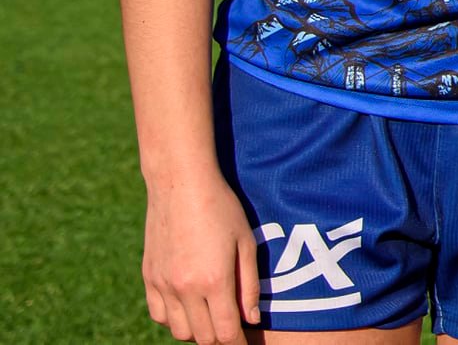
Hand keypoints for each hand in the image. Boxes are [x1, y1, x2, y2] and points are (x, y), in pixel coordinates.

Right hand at [141, 170, 258, 343]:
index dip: (237, 342)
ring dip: (197, 329)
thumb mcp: (246, 243)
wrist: (180, 184)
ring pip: (179, 330)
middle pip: (202, 336)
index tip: (245, 340)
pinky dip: (175, 318)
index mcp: (213, 281)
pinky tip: (189, 304)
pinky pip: (159, 314)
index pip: (225, 332)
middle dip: (220, 337)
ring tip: (213, 313)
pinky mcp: (149, 277)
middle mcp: (184, 289)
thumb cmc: (222, 209)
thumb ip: (249, 285)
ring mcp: (163, 284)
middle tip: (233, 326)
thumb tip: (251, 320)